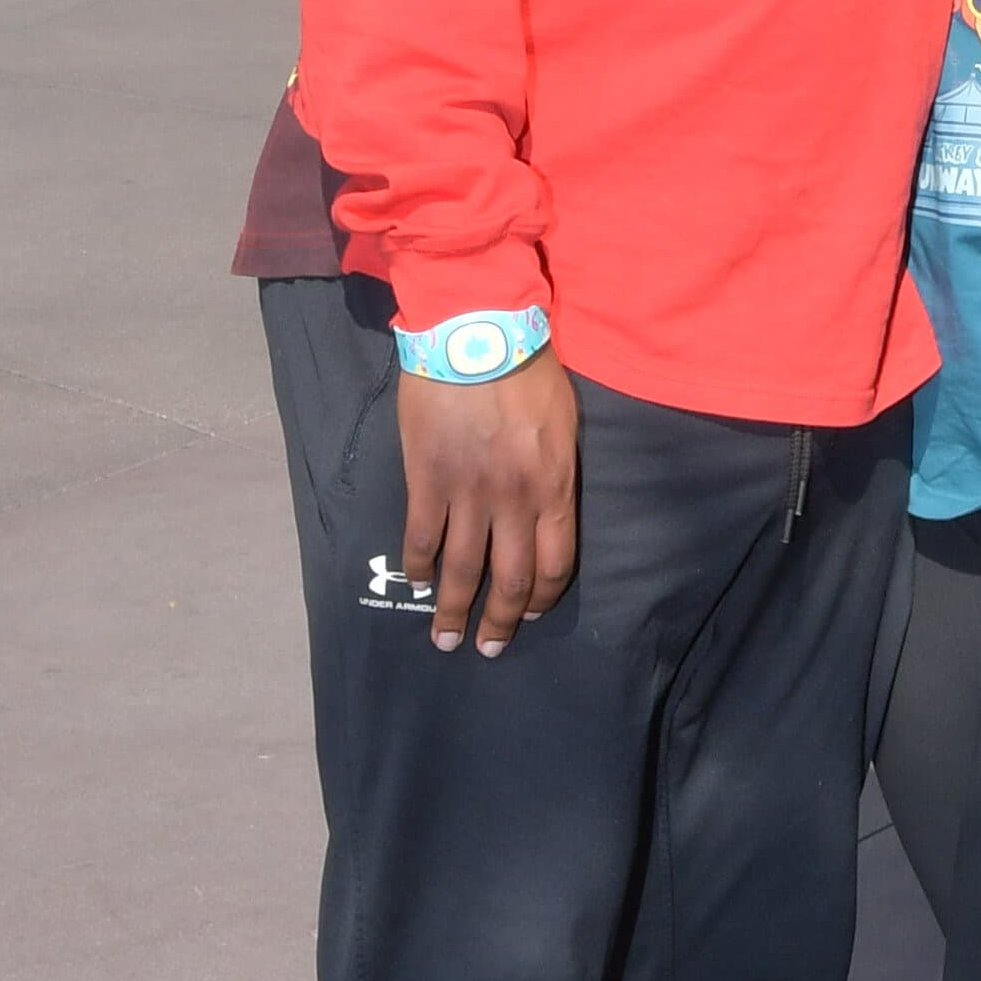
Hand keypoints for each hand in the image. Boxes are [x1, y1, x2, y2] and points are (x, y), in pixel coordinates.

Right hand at [396, 354, 580, 656]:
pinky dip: (417, 566)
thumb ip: (557, 469)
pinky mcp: (426, 478)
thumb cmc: (528, 366)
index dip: (541, 597)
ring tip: (445, 638)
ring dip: (453, 610)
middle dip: (500, 623)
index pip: (554, 562)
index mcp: (555, 484)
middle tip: (489, 650)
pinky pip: (421, 536)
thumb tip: (547, 505)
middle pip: (510, 579)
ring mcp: (468, 491)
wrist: (475, 329)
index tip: (529, 615)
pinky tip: (415, 583)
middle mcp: (515, 498)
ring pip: (463, 568)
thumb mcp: (564, 420)